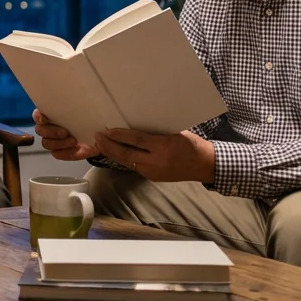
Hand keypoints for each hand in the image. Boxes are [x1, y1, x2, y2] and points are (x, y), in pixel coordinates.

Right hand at [33, 110, 98, 160]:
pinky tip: (76, 149)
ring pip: (46, 143)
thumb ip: (90, 114)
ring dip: (59, 143)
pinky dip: (66, 152)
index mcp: (52, 114)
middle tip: (65, 132)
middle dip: (50, 132)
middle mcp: (48, 127)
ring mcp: (52, 141)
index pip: (37, 115)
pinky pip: (57, 154)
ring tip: (74, 141)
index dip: (38, 117)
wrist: (97, 138)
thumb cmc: (90, 122)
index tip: (44, 119)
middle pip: (39, 130)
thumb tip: (93, 126)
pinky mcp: (58, 152)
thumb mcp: (91, 114)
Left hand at [94, 129, 214, 183]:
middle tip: (97, 136)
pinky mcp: (152, 177)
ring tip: (100, 144)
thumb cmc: (192, 144)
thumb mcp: (176, 132)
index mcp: (164, 147)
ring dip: (111, 153)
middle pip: (126, 154)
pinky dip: (122, 158)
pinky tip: (114, 152)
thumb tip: (134, 124)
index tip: (107, 130)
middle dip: (109, 145)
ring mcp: (153, 172)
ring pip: (127, 162)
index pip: (136, 140)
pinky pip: (133, 166)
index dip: (120, 135)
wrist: (204, 165)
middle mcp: (156, 161)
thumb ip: (156, 131)